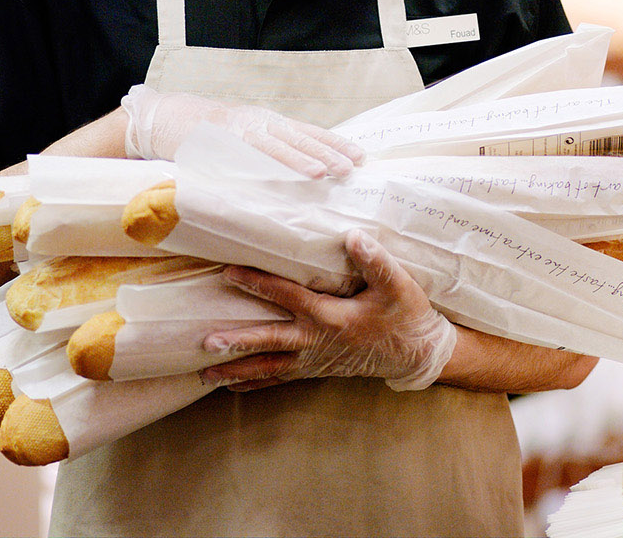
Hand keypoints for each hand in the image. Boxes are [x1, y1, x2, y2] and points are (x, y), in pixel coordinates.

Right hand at [122, 84, 364, 176]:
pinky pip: (243, 155)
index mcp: (268, 123)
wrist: (165, 117)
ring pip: (275, 145)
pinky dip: (261, 165)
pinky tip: (275, 176)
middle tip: (352, 167)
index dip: (335, 143)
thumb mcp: (244, 137)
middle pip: (300, 137)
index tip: (361, 156)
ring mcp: (239, 129)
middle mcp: (259, 122)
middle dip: (327, 152)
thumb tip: (300, 172)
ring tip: (322, 172)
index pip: (308, 132)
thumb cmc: (208, 133)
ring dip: (300, 159)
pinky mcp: (217, 141)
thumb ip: (268, 151)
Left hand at [198, 230, 457, 391]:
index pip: (289, 297)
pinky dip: (255, 382)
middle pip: (270, 340)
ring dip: (238, 369)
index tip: (230, 272)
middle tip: (207, 342)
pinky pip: (279, 378)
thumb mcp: (398, 286)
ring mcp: (314, 360)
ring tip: (205, 375)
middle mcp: (317, 342)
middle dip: (238, 341)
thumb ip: (375, 261)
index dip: (260, 283)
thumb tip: (353, 236)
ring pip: (269, 367)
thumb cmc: (406, 316)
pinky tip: (232, 386)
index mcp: (332, 317)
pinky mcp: (315, 370)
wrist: (417, 354)